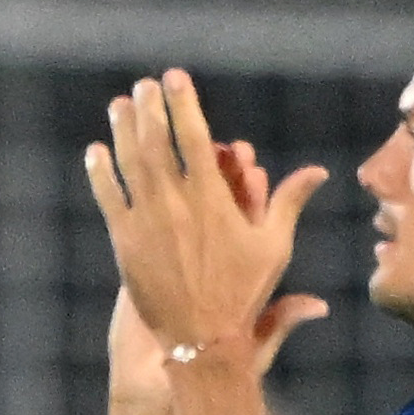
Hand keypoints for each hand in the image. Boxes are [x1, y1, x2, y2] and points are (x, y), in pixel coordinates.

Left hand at [85, 73, 329, 360]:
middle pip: (156, 143)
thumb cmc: (244, 291)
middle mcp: (176, 204)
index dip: (183, 105)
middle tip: (144, 85)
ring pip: (129, 164)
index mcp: (213, 200)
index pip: (194, 139)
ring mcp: (146, 221)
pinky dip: (100, 172)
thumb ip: (289, 202)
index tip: (175, 78)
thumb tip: (318, 171)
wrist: (202, 336)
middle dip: (149, 109)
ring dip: (122, 130)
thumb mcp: (274, 245)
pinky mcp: (125, 240)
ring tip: (120, 105)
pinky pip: (108, 197)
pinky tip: (96, 151)